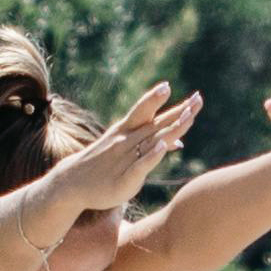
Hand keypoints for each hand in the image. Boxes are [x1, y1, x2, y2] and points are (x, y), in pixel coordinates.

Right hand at [58, 82, 202, 197]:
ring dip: (171, 128)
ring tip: (189, 116)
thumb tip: (178, 141)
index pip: (146, 112)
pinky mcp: (126, 178)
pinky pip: (142, 165)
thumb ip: (152, 144)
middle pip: (157, 123)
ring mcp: (126, 158)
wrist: (71, 185)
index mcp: (126, 132)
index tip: (171, 86)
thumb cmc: (102, 166)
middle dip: (179, 111)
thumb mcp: (126, 150)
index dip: (158, 99)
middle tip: (198, 98)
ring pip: (153, 140)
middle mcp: (127, 141)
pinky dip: (152, 155)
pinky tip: (164, 146)